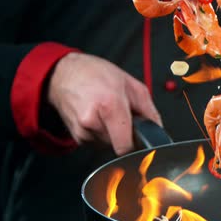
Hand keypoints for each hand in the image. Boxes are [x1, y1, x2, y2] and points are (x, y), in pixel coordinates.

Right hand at [47, 52, 162, 155]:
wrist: (62, 74)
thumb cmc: (95, 75)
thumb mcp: (131, 84)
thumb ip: (149, 111)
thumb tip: (158, 131)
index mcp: (110, 106)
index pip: (125, 146)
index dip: (136, 144)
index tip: (139, 138)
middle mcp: (93, 122)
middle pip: (120, 145)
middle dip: (125, 133)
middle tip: (120, 114)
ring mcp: (82, 132)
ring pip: (109, 144)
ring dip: (112, 133)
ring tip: (106, 112)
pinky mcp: (77, 138)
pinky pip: (98, 142)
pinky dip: (102, 132)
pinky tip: (97, 117)